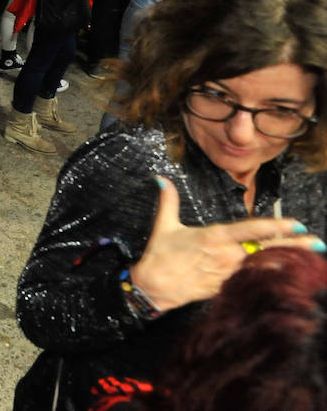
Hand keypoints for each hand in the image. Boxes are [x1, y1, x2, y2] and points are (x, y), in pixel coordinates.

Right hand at [129, 176, 323, 311]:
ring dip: (289, 260)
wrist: (155, 287)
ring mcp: (229, 272)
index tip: (295, 223)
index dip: (274, 226)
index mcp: (214, 237)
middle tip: (317, 241)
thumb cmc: (160, 256)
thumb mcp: (164, 225)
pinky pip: (254, 279)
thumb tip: (161, 179)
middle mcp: (226, 255)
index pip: (250, 230)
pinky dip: (272, 275)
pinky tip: (288, 274)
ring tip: (312, 257)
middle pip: (267, 249)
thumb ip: (168, 201)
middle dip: (294, 245)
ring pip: (265, 265)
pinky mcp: (227, 286)